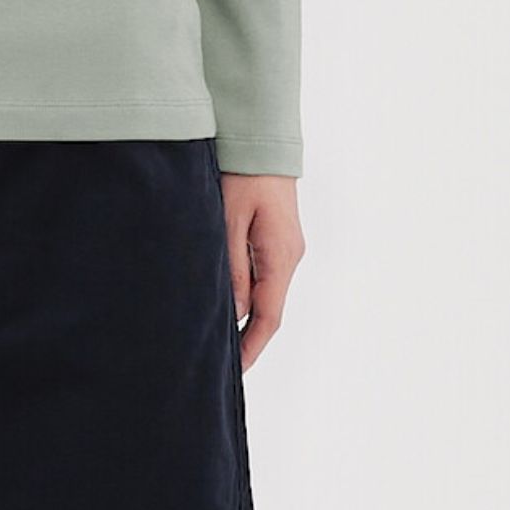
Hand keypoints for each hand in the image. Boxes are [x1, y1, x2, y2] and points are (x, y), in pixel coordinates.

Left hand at [216, 172, 304, 371]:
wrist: (262, 137)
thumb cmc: (243, 173)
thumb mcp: (229, 219)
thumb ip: (233, 267)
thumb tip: (238, 313)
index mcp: (281, 255)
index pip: (269, 317)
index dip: (251, 347)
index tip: (233, 372)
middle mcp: (290, 255)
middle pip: (270, 309)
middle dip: (248, 337)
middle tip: (219, 360)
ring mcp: (287, 245)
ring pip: (268, 292)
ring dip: (247, 315)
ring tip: (218, 334)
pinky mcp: (278, 235)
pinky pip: (265, 274)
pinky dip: (249, 292)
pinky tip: (229, 298)